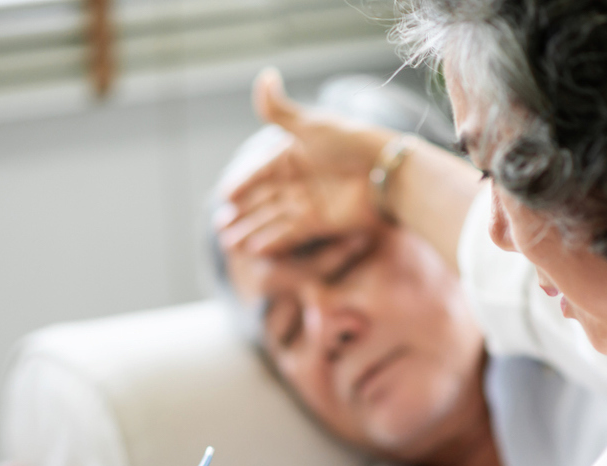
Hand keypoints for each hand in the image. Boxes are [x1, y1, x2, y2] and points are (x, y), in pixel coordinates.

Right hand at [215, 67, 395, 256]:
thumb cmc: (350, 143)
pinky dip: (273, 241)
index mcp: (294, 154)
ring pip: (273, 218)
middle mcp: (300, 179)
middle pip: (264, 198)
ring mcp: (310, 202)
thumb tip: (264, 75)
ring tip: (230, 243)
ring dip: (252, 229)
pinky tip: (254, 249)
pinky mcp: (321, 222)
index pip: (261, 171)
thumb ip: (280, 109)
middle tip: (220, 225)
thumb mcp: (310, 126)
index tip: (225, 196)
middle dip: (242, 212)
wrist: (386, 173)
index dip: (243, 183)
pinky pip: (291, 233)